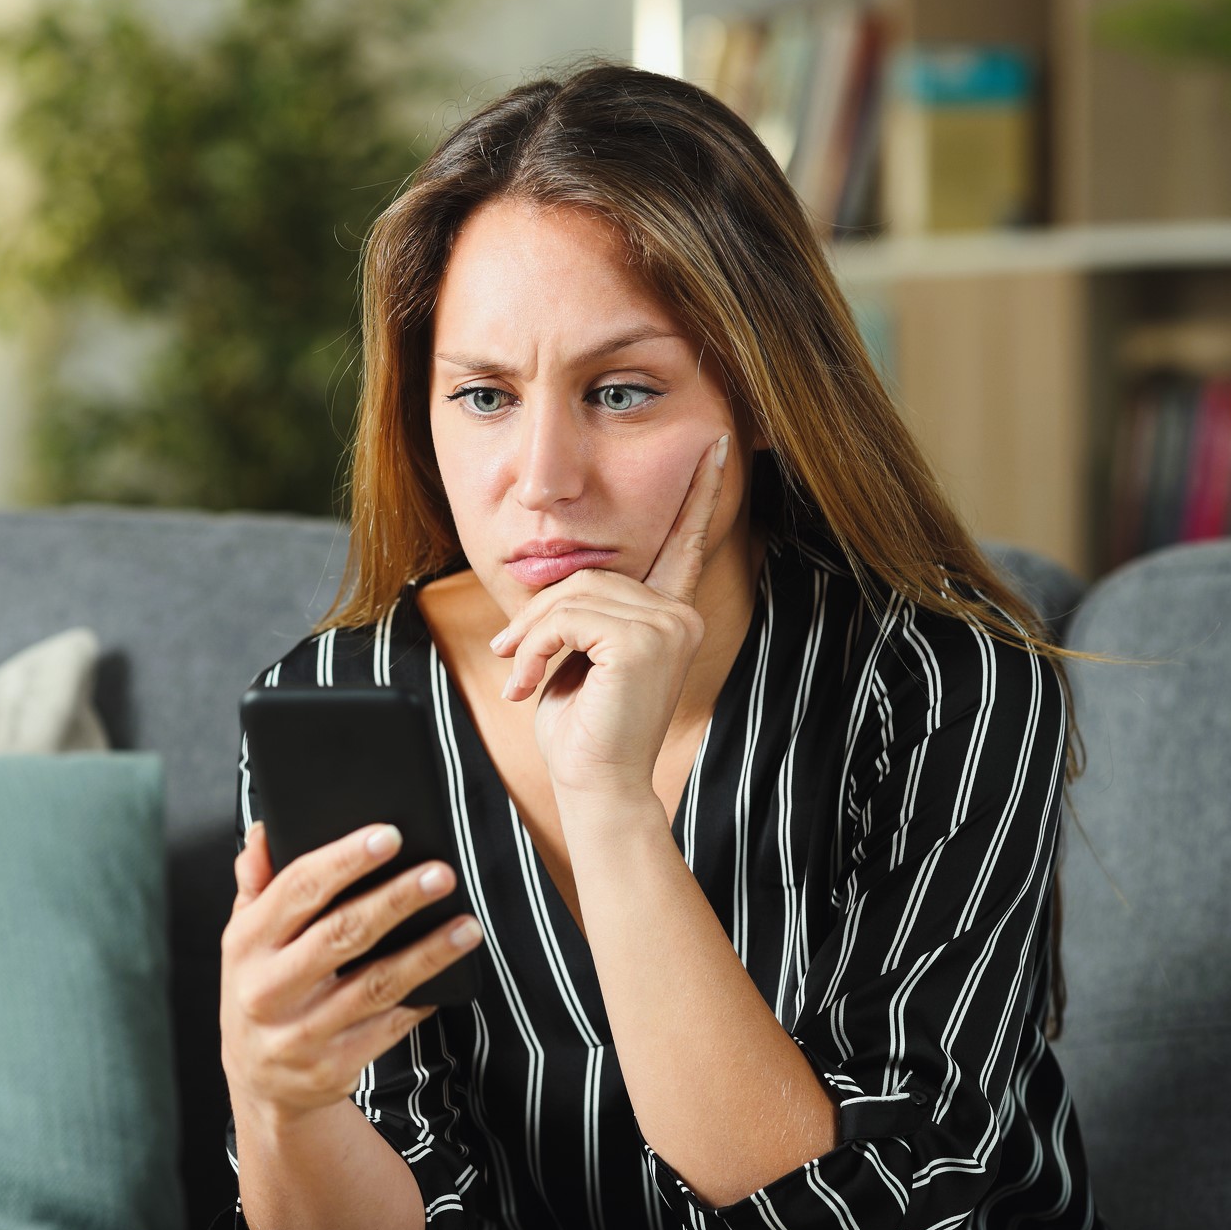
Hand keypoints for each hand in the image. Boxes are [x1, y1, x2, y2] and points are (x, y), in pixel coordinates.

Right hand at [218, 820, 482, 1125]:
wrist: (260, 1086)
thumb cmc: (261, 991)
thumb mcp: (244, 939)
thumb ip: (257, 884)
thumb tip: (266, 831)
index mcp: (246, 944)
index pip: (297, 889)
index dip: (345, 859)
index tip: (388, 836)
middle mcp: (268, 989)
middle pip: (342, 933)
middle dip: (396, 899)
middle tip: (440, 874)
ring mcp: (300, 1033)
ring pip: (376, 984)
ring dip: (428, 952)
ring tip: (466, 926)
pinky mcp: (332, 1067)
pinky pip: (389, 1027)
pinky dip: (422, 999)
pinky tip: (450, 976)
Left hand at [486, 433, 729, 799]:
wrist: (595, 786)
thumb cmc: (582, 728)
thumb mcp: (575, 656)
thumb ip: (578, 611)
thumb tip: (547, 576)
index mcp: (669, 614)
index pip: (685, 542)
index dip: (700, 493)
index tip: (718, 444)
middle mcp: (678, 615)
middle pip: (588, 575)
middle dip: (538, 616)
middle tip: (512, 660)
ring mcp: (667, 626)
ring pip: (571, 595)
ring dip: (530, 637)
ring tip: (521, 679)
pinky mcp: (643, 641)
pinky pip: (566, 618)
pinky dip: (534, 648)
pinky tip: (530, 684)